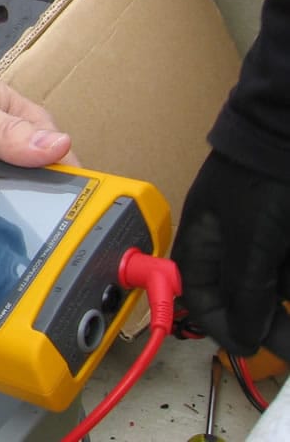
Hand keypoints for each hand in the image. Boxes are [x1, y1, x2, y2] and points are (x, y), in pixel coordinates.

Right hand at [172, 149, 289, 358]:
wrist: (286, 134)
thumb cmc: (257, 180)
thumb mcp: (249, 242)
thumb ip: (245, 291)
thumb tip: (244, 337)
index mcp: (201, 245)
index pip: (202, 300)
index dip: (225, 328)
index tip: (253, 348)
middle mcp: (229, 246)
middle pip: (244, 299)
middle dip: (267, 321)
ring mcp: (261, 239)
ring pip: (273, 285)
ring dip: (285, 295)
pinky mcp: (283, 234)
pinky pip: (286, 269)